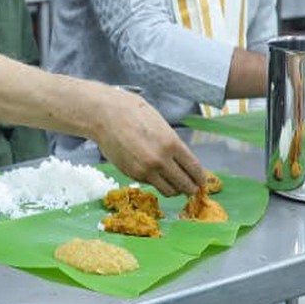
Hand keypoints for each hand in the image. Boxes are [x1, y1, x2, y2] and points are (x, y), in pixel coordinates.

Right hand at [86, 87, 204, 196]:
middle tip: (192, 187)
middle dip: (191, 188)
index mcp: (171, 144)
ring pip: (169, 191)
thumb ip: (173, 143)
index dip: (200, 177)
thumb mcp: (161, 124)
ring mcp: (145, 170)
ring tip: (174, 183)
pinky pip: (151, 184)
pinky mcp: (132, 174)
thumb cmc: (131, 112)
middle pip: (185, 185)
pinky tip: (154, 172)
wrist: (103, 115)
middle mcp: (160, 160)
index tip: (201, 180)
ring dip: (174, 189)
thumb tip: (183, 160)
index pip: (195, 169)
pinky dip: (156, 182)